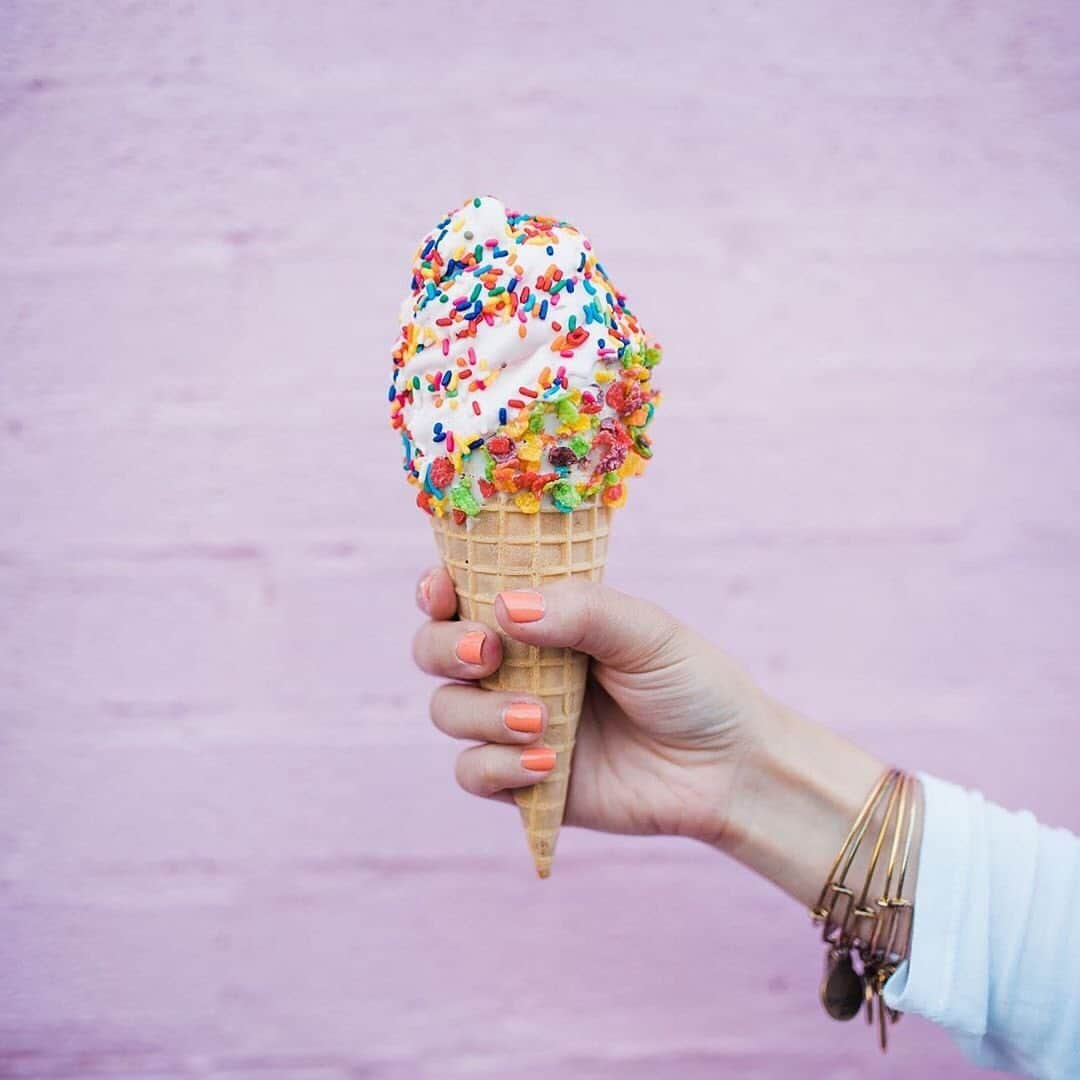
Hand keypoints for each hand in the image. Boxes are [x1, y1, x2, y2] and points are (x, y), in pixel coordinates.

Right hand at [412, 568, 780, 845]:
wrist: (728, 767)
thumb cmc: (690, 684)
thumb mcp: (646, 631)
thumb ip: (582, 611)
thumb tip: (505, 607)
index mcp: (540, 619)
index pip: (464, 595)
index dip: (436, 589)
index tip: (440, 590)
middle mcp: (516, 668)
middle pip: (434, 650)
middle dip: (445, 648)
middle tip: (487, 654)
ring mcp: (514, 725)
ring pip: (448, 711)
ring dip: (480, 713)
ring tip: (539, 720)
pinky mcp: (522, 782)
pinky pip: (472, 773)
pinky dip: (497, 766)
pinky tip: (545, 762)